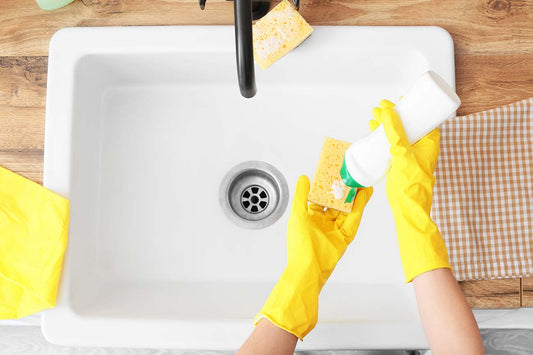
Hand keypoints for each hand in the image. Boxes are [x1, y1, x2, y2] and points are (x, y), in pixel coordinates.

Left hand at [254, 175, 371, 338]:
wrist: (308, 268)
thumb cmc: (300, 244)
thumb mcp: (297, 214)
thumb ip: (301, 196)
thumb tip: (304, 178)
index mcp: (309, 218)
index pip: (319, 198)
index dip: (326, 187)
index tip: (333, 173)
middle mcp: (322, 223)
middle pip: (335, 203)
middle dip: (343, 191)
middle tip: (352, 176)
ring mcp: (334, 230)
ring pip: (346, 210)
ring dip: (354, 197)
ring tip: (362, 182)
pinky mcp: (345, 237)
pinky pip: (353, 220)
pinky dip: (359, 208)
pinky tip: (364, 196)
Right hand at [370, 99, 450, 282]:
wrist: (408, 210)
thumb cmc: (411, 186)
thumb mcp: (402, 153)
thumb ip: (395, 132)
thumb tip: (388, 112)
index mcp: (429, 143)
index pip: (422, 118)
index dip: (411, 107)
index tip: (398, 100)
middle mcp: (422, 148)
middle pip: (408, 125)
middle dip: (393, 115)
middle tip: (380, 109)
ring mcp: (411, 156)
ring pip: (398, 135)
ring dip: (386, 126)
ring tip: (373, 119)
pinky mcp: (401, 164)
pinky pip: (392, 146)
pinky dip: (383, 138)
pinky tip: (374, 134)